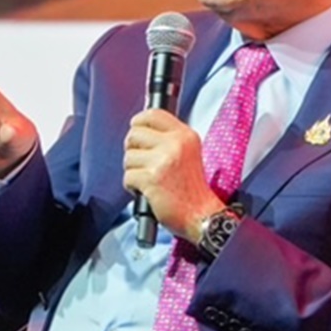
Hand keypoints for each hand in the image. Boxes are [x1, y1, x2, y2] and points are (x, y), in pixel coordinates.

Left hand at [123, 109, 224, 242]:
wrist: (202, 216)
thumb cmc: (194, 190)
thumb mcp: (189, 154)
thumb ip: (169, 140)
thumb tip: (141, 130)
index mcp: (185, 136)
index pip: (154, 114)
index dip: (139, 121)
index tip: (137, 129)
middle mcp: (175, 144)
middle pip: (134, 133)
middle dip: (133, 149)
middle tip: (142, 162)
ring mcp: (162, 161)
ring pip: (128, 157)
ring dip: (133, 171)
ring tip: (147, 180)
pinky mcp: (151, 179)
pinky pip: (128, 176)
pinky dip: (132, 187)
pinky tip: (146, 191)